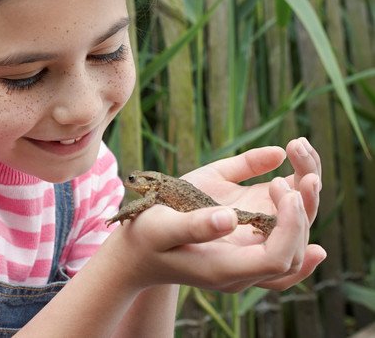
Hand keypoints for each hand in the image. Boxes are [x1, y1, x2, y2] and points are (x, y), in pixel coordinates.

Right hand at [110, 138, 325, 291]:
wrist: (135, 253)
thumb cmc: (143, 238)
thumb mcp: (161, 227)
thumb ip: (194, 225)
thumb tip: (231, 217)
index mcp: (222, 268)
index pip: (276, 258)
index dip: (290, 226)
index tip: (284, 189)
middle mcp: (239, 271)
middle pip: (293, 254)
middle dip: (304, 214)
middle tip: (301, 174)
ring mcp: (243, 262)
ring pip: (293, 250)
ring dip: (305, 211)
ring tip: (305, 170)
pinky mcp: (242, 248)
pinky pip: (282, 248)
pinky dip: (298, 224)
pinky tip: (302, 196)